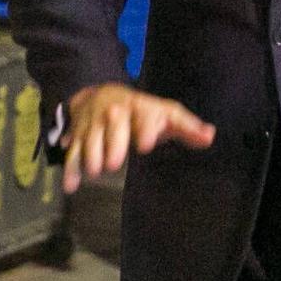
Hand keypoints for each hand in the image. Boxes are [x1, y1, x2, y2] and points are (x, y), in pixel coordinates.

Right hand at [60, 82, 215, 193]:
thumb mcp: (165, 113)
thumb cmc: (142, 111)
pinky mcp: (78, 135)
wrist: (102, 93)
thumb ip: (187, 127)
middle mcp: (115, 113)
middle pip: (112, 125)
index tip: (146, 145)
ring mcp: (94, 124)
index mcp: (140, 108)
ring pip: (90, 138)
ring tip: (95, 172)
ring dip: (90, 156)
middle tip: (113, 164)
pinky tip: (71, 187)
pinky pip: (73, 151)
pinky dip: (71, 169)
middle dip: (112, 144)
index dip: (145, 128)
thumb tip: (210, 136)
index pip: (145, 115)